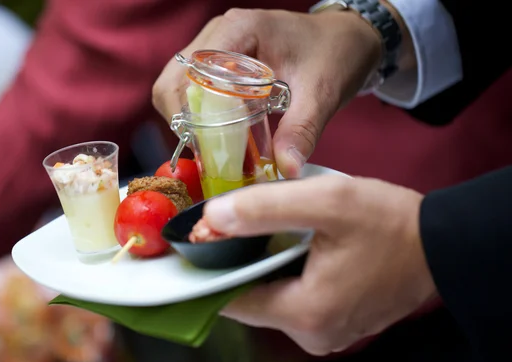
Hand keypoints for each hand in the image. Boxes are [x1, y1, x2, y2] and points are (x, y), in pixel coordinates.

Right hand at [152, 9, 381, 178]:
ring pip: (177, 87)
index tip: (208, 147)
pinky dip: (202, 116)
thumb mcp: (321, 93)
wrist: (349, 38)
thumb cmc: (336, 53)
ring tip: (216, 146)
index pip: (188, 75)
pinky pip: (194, 90)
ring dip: (190, 121)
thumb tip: (286, 169)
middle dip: (184, 122)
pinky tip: (224, 135)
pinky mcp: (220, 60)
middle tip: (210, 152)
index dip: (189, 115)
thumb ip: (301, 130)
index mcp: (239, 32)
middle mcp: (219, 34)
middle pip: (172, 82)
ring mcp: (216, 45)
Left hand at [202, 175, 436, 354]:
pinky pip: (293, 302)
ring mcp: (327, 334)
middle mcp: (314, 335)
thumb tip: (212, 219)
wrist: (440, 243)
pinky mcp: (336, 325)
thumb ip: (265, 207)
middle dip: (240, 264)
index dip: (212, 269)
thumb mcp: (326, 201)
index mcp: (307, 312)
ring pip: (271, 300)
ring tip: (269, 233)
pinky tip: (293, 249)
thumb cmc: (389, 221)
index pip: (232, 301)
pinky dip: (285, 277)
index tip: (201, 241)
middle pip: (250, 301)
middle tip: (239, 227)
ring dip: (263, 268)